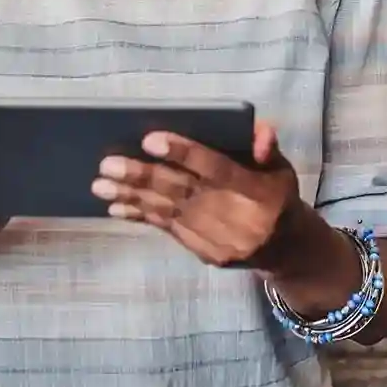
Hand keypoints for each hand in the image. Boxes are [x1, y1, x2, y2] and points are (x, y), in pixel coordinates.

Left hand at [93, 121, 299, 270]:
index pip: (218, 169)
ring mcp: (219, 239)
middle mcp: (237, 217)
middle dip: (143, 177)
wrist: (285, 248)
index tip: (151, 140)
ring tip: (101, 185)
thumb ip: (267, 147)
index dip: (185, 155)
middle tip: (109, 163)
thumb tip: (260, 134)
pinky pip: (168, 230)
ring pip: (169, 212)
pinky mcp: (204, 252)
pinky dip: (142, 217)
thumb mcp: (281, 167)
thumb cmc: (276, 195)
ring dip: (132, 198)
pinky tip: (117, 208)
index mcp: (259, 190)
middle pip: (184, 192)